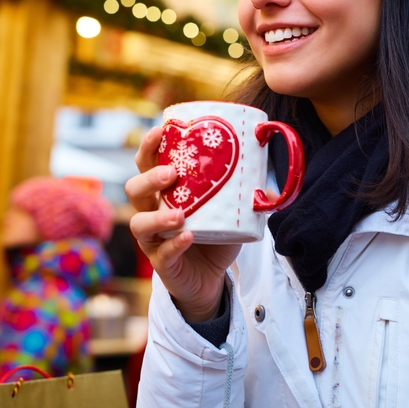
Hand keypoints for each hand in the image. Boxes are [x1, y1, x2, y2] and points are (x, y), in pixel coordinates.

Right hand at [126, 126, 241, 321]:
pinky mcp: (162, 263)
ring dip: (157, 216)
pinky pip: (162, 253)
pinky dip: (175, 244)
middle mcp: (151, 211)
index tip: (159, 131)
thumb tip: (274, 187)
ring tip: (179, 213)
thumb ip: (247, 197)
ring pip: (139, 223)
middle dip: (149, 178)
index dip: (148, 147)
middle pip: (134, 189)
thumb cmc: (214, 236)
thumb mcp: (229, 211)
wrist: (210, 278)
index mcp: (163, 191)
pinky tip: (189, 236)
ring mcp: (153, 239)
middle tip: (171, 173)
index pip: (146, 164)